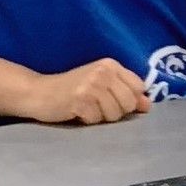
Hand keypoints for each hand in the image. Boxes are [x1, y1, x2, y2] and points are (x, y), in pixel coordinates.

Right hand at [25, 59, 149, 125]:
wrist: (38, 93)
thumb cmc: (72, 90)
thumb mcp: (101, 86)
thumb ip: (126, 92)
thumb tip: (147, 104)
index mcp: (111, 65)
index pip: (138, 87)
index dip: (130, 99)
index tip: (114, 100)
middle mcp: (103, 71)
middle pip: (129, 102)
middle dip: (116, 111)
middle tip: (97, 106)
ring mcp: (91, 85)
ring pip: (114, 113)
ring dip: (101, 117)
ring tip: (86, 108)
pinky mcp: (79, 99)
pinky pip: (96, 119)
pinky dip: (87, 120)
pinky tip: (76, 111)